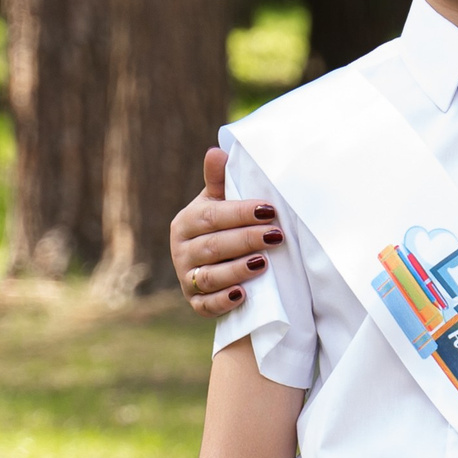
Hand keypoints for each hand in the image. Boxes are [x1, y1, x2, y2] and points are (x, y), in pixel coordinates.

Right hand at [173, 148, 284, 318]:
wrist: (219, 266)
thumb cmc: (222, 227)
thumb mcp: (219, 203)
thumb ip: (219, 180)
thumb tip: (217, 151)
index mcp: (186, 222)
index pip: (212, 216)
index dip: (240, 213)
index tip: (270, 210)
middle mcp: (181, 251)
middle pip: (213, 246)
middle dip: (246, 240)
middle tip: (276, 236)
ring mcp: (187, 279)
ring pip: (209, 277)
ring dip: (236, 270)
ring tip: (263, 263)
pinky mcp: (196, 303)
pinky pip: (207, 306)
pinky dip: (223, 301)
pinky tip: (242, 295)